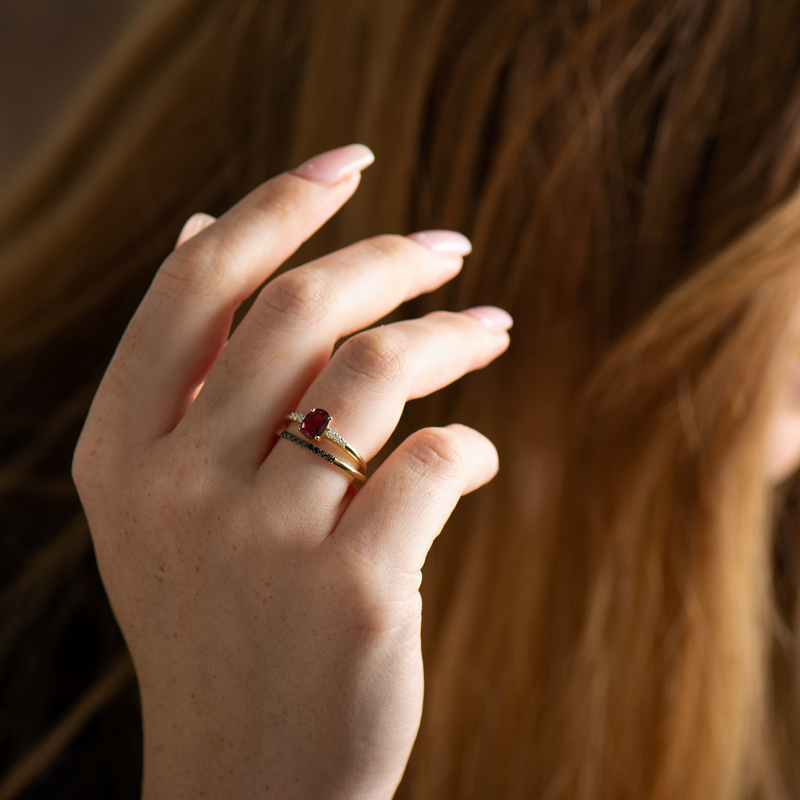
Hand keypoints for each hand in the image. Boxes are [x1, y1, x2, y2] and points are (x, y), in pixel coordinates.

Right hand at [72, 144, 510, 798]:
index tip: (351, 161)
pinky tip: (475, 456)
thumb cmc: (221, 621)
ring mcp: (264, 539)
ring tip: (490, 329)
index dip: (280, 204)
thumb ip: (182, 371)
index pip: (200, 283)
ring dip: (450, 334)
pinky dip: (470, 444)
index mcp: (126, 449)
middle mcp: (182, 484)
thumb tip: (194, 227)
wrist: (249, 778)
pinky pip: (434, 460)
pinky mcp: (353, 589)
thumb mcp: (166, 499)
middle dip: (389, 260)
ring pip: (376, 370)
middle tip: (450, 250)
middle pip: (301, 309)